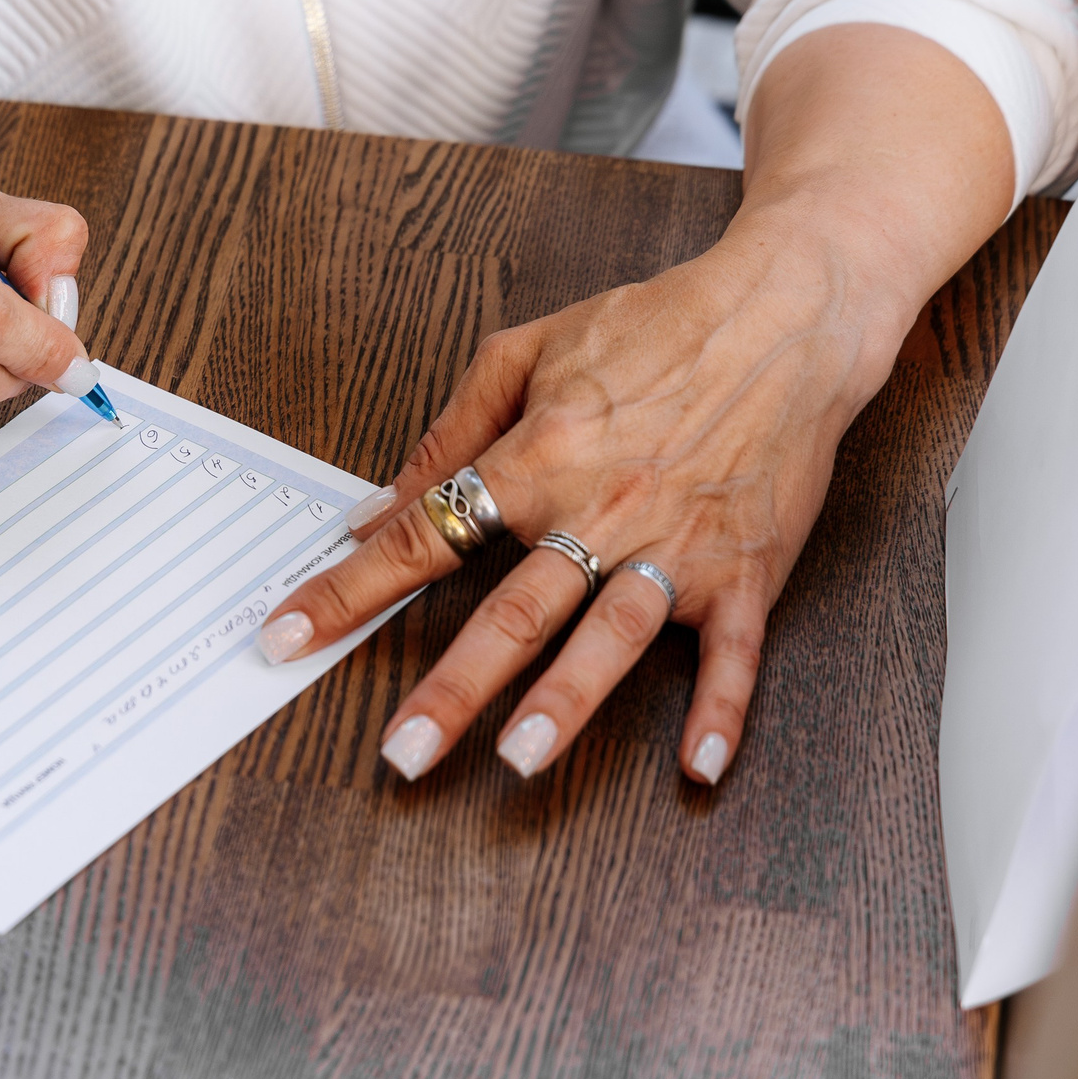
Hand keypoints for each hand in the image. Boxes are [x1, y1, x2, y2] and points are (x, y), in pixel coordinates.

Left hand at [258, 228, 901, 784]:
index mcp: (541, 456)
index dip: (349, 589)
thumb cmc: (658, 327)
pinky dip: (721, 711)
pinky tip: (699, 767)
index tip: (289, 634)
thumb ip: (447, 432)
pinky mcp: (746, 569)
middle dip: (452, 686)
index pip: (426, 534)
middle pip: (514, 610)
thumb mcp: (530, 351)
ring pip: (612, 634)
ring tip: (520, 761)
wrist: (789, 311)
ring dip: (568, 700)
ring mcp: (677, 545)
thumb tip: (372, 506)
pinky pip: (734, 653)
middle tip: (402, 751)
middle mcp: (603, 509)